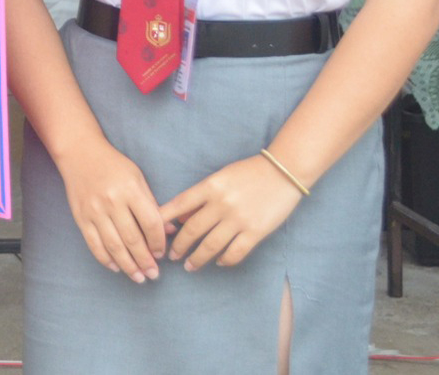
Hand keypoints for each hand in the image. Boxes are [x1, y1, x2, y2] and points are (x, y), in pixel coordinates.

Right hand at [55, 137, 165, 281]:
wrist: (80, 153)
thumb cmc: (113, 165)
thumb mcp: (138, 179)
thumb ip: (152, 205)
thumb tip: (169, 231)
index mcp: (130, 190)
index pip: (150, 224)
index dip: (158, 242)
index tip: (162, 254)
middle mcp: (112, 202)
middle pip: (133, 239)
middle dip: (145, 261)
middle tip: (154, 275)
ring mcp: (94, 211)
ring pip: (114, 246)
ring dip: (128, 266)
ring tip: (139, 278)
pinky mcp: (81, 217)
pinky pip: (94, 244)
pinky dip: (105, 259)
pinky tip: (116, 267)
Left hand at [160, 156, 304, 269]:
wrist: (283, 172)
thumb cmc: (248, 173)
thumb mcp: (219, 178)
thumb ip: (200, 197)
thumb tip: (180, 218)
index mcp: (210, 187)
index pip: (179, 205)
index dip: (163, 220)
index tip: (155, 234)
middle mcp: (221, 204)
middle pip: (192, 230)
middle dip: (179, 246)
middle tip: (172, 256)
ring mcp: (239, 219)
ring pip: (211, 245)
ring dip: (197, 258)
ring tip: (190, 266)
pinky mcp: (256, 231)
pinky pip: (236, 252)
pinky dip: (225, 260)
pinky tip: (219, 262)